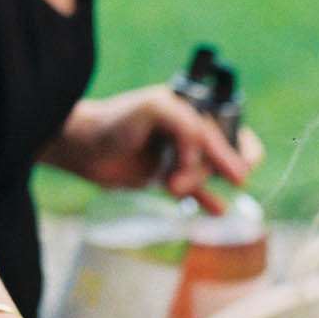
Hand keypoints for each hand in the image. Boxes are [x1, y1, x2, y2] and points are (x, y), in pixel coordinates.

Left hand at [66, 87, 260, 207]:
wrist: (83, 148)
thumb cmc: (114, 121)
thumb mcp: (154, 109)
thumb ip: (186, 125)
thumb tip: (200, 157)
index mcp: (191, 107)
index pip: (227, 129)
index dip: (233, 151)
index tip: (235, 173)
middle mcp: (188, 129)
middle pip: (222, 154)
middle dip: (208, 170)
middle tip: (181, 181)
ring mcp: (179, 154)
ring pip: (208, 174)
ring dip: (198, 185)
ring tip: (173, 190)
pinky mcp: (167, 176)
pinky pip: (197, 190)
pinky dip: (208, 200)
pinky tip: (218, 210)